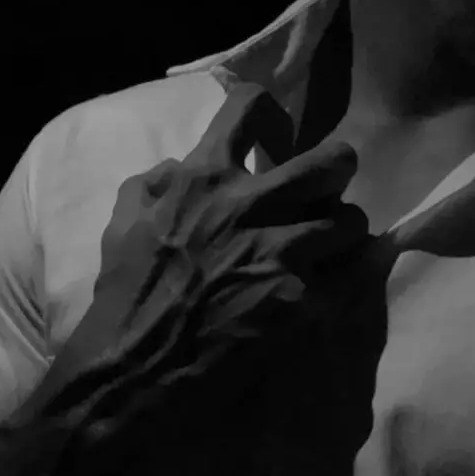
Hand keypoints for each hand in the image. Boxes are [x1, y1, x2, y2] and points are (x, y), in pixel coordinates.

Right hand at [34, 84, 370, 459]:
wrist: (136, 368)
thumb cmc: (125, 296)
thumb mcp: (123, 222)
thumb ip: (157, 183)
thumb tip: (183, 164)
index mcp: (202, 178)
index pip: (247, 107)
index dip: (271, 112)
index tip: (276, 131)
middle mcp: (248, 204)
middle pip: (330, 161)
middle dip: (336, 170)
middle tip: (327, 188)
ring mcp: (279, 251)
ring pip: (350, 221)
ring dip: (341, 234)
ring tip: (327, 251)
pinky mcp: (300, 298)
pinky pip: (347, 277)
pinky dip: (341, 282)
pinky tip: (326, 292)